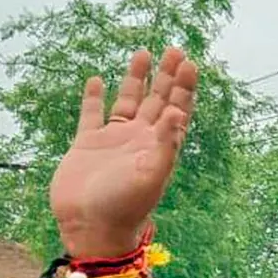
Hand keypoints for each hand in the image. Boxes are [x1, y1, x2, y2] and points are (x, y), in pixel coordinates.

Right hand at [51, 48, 198, 257]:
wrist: (90, 227)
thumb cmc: (125, 207)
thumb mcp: (152, 175)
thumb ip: (166, 144)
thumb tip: (176, 113)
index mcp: (159, 147)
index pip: (176, 110)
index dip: (184, 88)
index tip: (190, 63)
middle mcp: (139, 140)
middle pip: (156, 100)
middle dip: (167, 76)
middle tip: (175, 49)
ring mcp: (113, 141)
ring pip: (127, 101)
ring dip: (136, 78)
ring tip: (143, 52)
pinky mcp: (86, 145)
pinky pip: (91, 115)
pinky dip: (93, 98)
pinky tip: (95, 80)